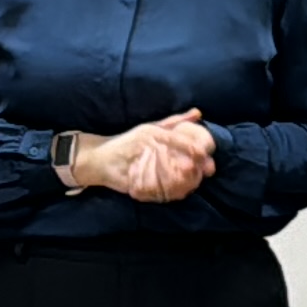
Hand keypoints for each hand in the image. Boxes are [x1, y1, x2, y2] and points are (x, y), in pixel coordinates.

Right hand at [78, 110, 214, 202]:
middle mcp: (149, 145)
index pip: (184, 140)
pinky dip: (171, 192)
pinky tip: (178, 191)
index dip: (200, 151)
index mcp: (154, 132)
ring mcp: (141, 163)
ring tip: (193, 183)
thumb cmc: (129, 142)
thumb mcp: (152, 127)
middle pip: (181, 159)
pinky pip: (158, 189)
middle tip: (204, 173)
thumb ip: (175, 122)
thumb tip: (198, 113)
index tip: (207, 158)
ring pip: (173, 176)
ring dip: (186, 182)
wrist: (99, 158)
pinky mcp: (135, 180)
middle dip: (196, 168)